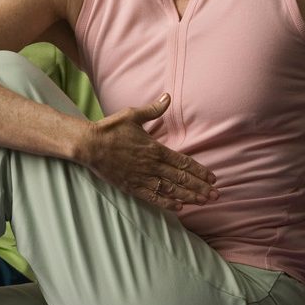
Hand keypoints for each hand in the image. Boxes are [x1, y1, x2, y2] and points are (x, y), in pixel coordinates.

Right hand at [77, 93, 217, 210]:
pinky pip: (152, 197)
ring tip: (203, 202)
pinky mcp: (131, 186)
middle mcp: (152, 165)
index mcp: (155, 148)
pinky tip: (178, 207)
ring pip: (171, 190)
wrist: (89, 144)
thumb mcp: (133, 115)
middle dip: (200, 187)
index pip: (184, 162)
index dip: (200, 171)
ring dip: (189, 196)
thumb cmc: (110, 129)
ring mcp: (142, 178)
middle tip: (216, 195)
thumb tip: (168, 97)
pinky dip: (166, 203)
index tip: (213, 178)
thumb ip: (153, 110)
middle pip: (181, 179)